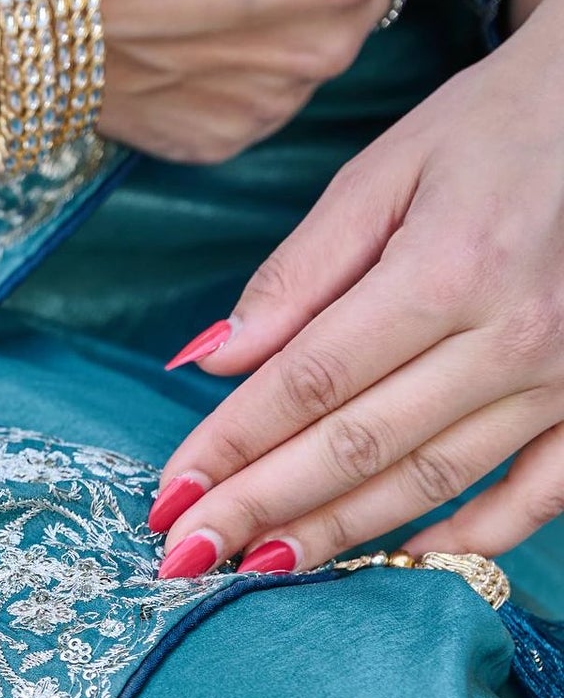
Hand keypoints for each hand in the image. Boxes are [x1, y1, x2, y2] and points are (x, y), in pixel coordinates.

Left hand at [148, 0, 563, 578]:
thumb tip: (213, 362)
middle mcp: (512, 335)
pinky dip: (472, 539)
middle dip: (263, 507)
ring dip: (340, 534)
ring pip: (432, 479)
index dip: (233, 447)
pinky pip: (537, 497)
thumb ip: (298, 273)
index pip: (311, 382)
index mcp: (448, 267)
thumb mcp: (386, 170)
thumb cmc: (495, 129)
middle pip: (360, 445)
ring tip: (259, 568)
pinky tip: (403, 559)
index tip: (170, 495)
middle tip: (188, 554)